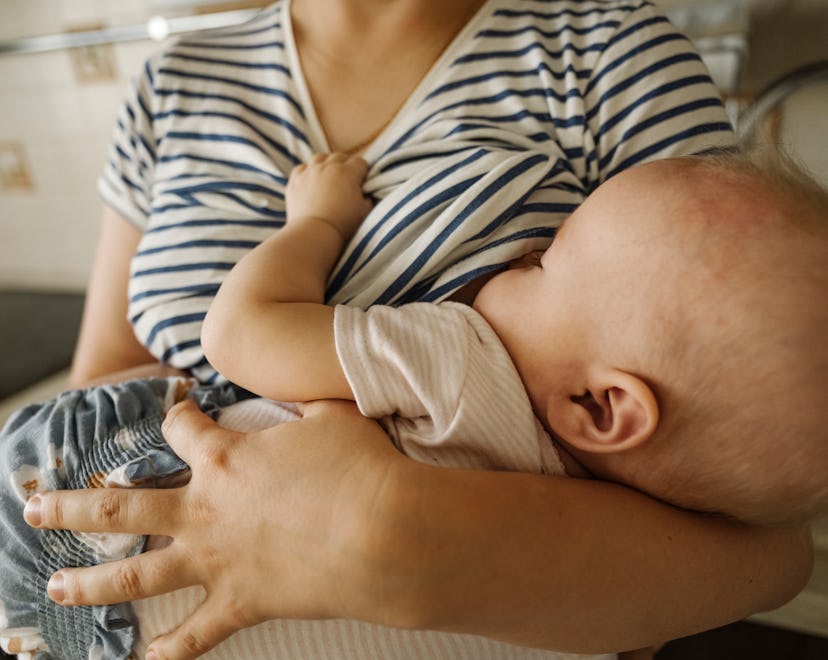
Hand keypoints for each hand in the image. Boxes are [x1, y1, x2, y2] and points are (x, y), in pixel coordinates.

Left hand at [24, 399, 399, 659]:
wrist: (383, 532)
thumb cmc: (360, 467)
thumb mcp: (333, 416)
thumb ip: (305, 400)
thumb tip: (301, 389)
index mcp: (226, 457)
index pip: (180, 428)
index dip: (175, 413)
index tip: (174, 406)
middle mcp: (205, 508)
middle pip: (120, 505)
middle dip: (71, 505)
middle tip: (35, 507)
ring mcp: (216, 560)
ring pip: (134, 573)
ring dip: (88, 581)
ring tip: (54, 584)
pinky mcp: (241, 602)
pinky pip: (194, 637)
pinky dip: (167, 652)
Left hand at [286, 152, 371, 239]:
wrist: (314, 234)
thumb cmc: (342, 224)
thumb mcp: (364, 212)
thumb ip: (368, 198)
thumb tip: (365, 194)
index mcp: (347, 173)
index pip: (360, 162)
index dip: (363, 171)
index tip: (363, 180)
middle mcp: (328, 167)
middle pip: (340, 157)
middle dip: (346, 164)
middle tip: (347, 179)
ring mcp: (309, 172)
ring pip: (320, 158)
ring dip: (327, 163)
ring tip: (329, 175)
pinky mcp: (295, 180)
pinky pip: (302, 168)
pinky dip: (308, 171)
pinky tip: (311, 180)